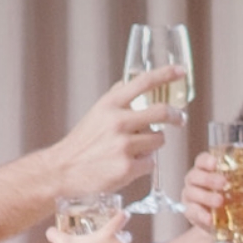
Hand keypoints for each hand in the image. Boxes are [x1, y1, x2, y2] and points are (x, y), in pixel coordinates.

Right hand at [50, 69, 183, 197]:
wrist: (62, 171)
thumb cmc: (82, 143)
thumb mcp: (96, 114)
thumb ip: (117, 100)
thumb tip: (134, 81)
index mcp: (109, 104)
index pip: (143, 82)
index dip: (165, 74)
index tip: (181, 70)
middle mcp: (117, 121)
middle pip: (162, 111)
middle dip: (176, 116)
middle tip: (179, 119)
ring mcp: (123, 144)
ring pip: (159, 139)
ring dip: (152, 145)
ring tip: (133, 150)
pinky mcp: (127, 167)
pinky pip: (151, 162)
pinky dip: (144, 164)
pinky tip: (127, 165)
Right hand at [180, 151, 242, 239]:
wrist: (222, 222)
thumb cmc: (233, 196)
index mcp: (206, 169)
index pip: (201, 160)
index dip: (206, 160)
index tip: (215, 163)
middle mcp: (195, 180)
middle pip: (195, 175)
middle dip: (209, 179)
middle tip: (224, 183)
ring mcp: (190, 196)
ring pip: (192, 193)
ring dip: (206, 197)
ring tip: (220, 201)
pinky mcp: (190, 212)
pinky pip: (192, 212)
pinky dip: (201, 215)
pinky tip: (210, 219)